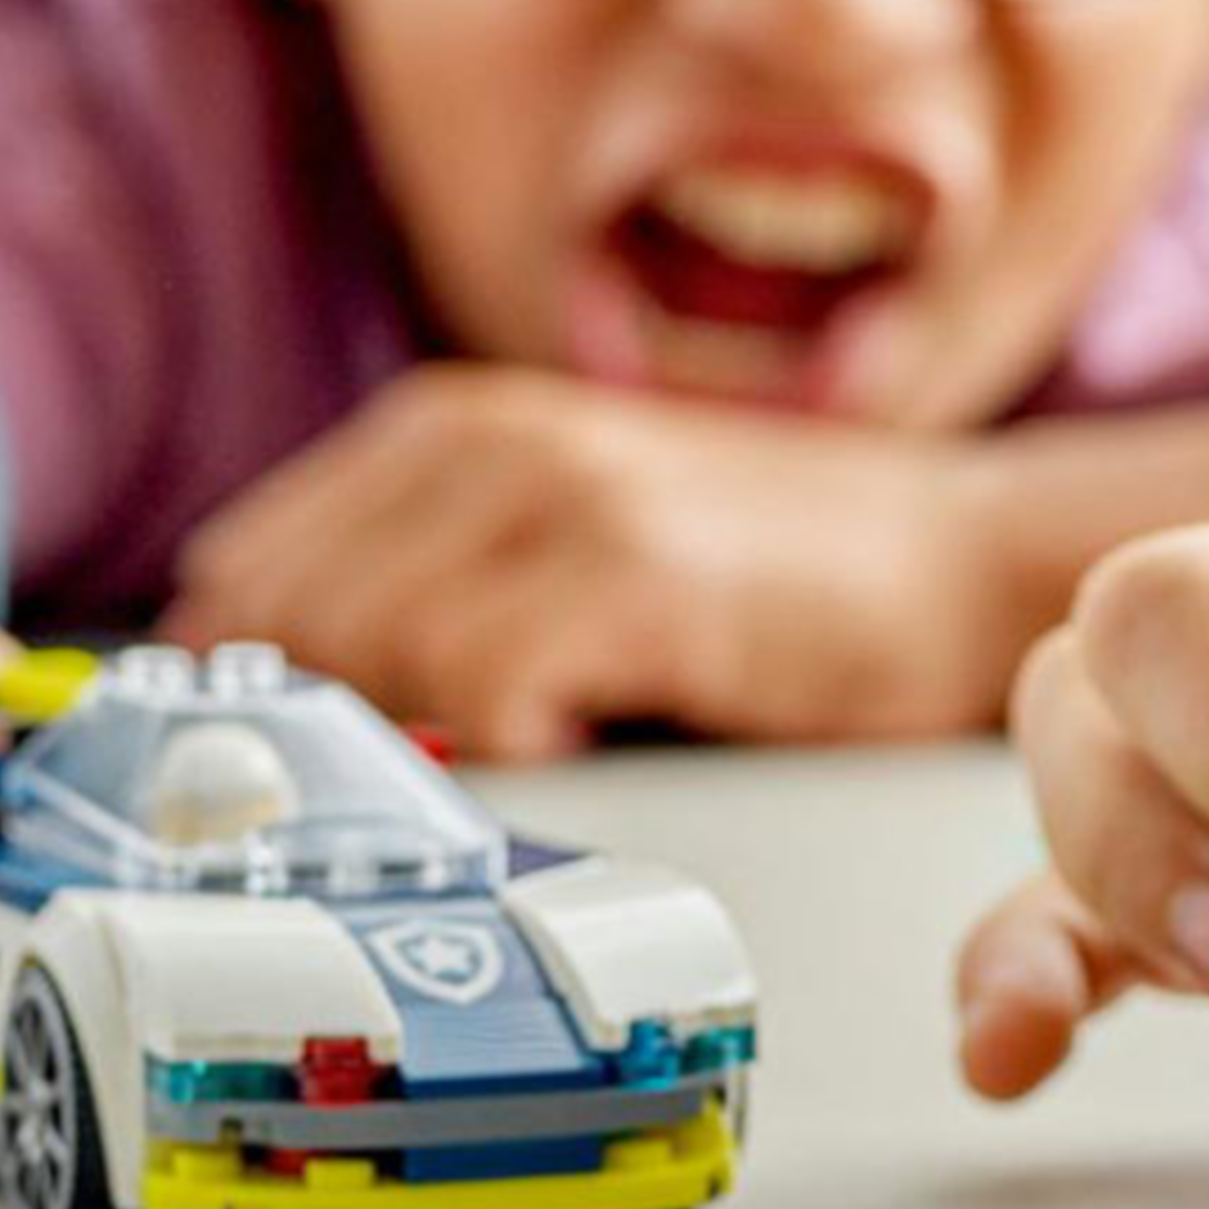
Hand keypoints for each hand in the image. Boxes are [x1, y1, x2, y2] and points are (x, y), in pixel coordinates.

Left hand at [167, 367, 1037, 761]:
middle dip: (335, 727)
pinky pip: (481, 692)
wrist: (968, 559)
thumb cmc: (772, 580)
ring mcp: (562, 498)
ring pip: (374, 662)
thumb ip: (425, 585)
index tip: (310, 772)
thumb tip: (265, 707)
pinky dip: (517, 747)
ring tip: (545, 742)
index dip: (254, 689)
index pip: (240, 573)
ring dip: (438, 739)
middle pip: (284, 624)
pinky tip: (598, 735)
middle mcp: (488, 440)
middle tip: (437, 782)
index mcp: (448, 426)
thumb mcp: (567, 538)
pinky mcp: (636, 574)